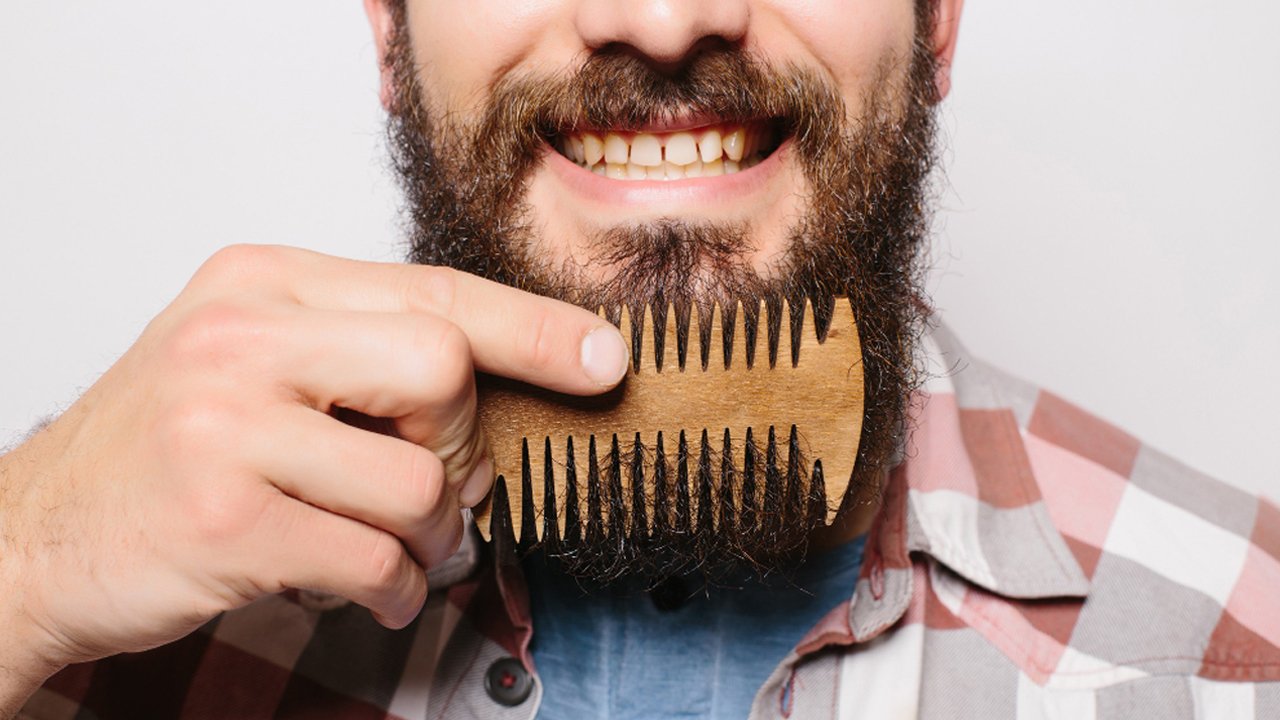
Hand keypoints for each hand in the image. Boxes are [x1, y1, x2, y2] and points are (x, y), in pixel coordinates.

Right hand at [0, 245, 627, 700]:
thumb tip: (505, 397)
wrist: (34, 538)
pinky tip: (365, 591)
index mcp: (263, 283)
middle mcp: (241, 335)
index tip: (604, 358)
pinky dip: (392, 590)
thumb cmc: (166, 452)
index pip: (434, 291)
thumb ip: (363, 358)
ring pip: (417, 480)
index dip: (533, 329)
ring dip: (427, 536)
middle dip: (457, 446)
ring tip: (389, 549)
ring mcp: (224, 425)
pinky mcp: (222, 519)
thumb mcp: (254, 365)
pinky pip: (375, 559)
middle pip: (443, 370)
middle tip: (421, 484)